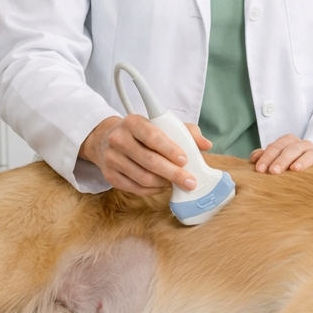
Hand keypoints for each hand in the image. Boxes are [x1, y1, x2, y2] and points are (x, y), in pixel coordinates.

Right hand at [79, 115, 212, 194]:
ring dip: (164, 183)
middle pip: (149, 161)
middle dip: (173, 173)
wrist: (106, 140)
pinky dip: (153, 190)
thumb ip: (186, 132)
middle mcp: (118, 139)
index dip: (170, 150)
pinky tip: (163, 186)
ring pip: (143, 178)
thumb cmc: (142, 133)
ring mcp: (111, 158)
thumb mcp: (161, 125)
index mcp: (133, 122)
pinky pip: (135, 188)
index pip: (152, 137)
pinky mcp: (110, 176)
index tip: (185, 160)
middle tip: (189, 181)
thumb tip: (206, 145)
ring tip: (176, 183)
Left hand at [251, 134, 312, 174]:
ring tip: (295, 170)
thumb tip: (254, 158)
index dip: (268, 155)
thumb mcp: (276, 161)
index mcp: (290, 143)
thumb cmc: (289, 166)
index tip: (259, 169)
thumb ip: (265, 157)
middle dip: (282, 159)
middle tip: (273, 171)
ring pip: (312, 153)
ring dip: (303, 160)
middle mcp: (304, 146)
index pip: (278, 145)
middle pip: (294, 147)